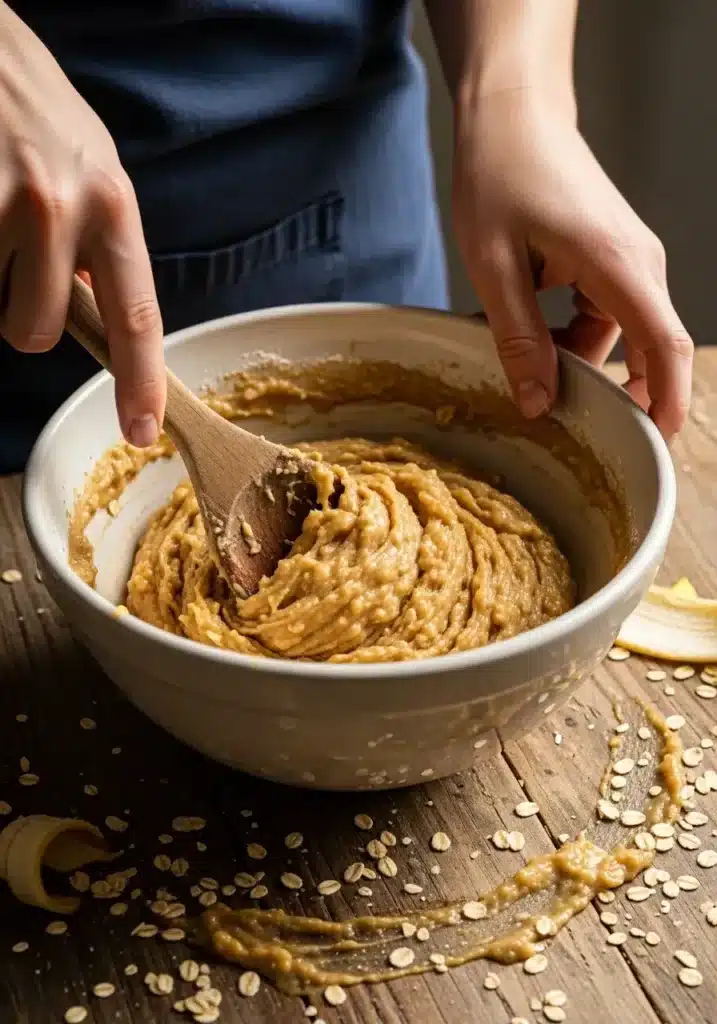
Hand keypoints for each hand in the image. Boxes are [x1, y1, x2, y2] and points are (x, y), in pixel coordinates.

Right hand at [0, 3, 164, 445]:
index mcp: (111, 203)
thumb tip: (100, 311)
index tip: (142, 430)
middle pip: (37, 332)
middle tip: (16, 262)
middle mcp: (57, 208)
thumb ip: (103, 242)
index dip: (139, 381)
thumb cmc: (35, 108)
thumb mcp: (93, 167)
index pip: (134, 315)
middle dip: (24, 316)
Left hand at [453, 88, 692, 438]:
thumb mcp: (494, 266)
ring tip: (515, 350)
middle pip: (647, 350)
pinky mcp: (611, 260)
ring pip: (618, 337)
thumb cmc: (501, 174)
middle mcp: (639, 264)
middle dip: (608, 390)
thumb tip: (539, 403)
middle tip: (558, 416)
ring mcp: (629, 261)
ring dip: (572, 358)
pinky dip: (567, 334)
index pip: (666, 347)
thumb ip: (518, 339)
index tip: (654, 445)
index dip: (666, 402)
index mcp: (618, 264)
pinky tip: (523, 327)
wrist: (513, 115)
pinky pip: (603, 316)